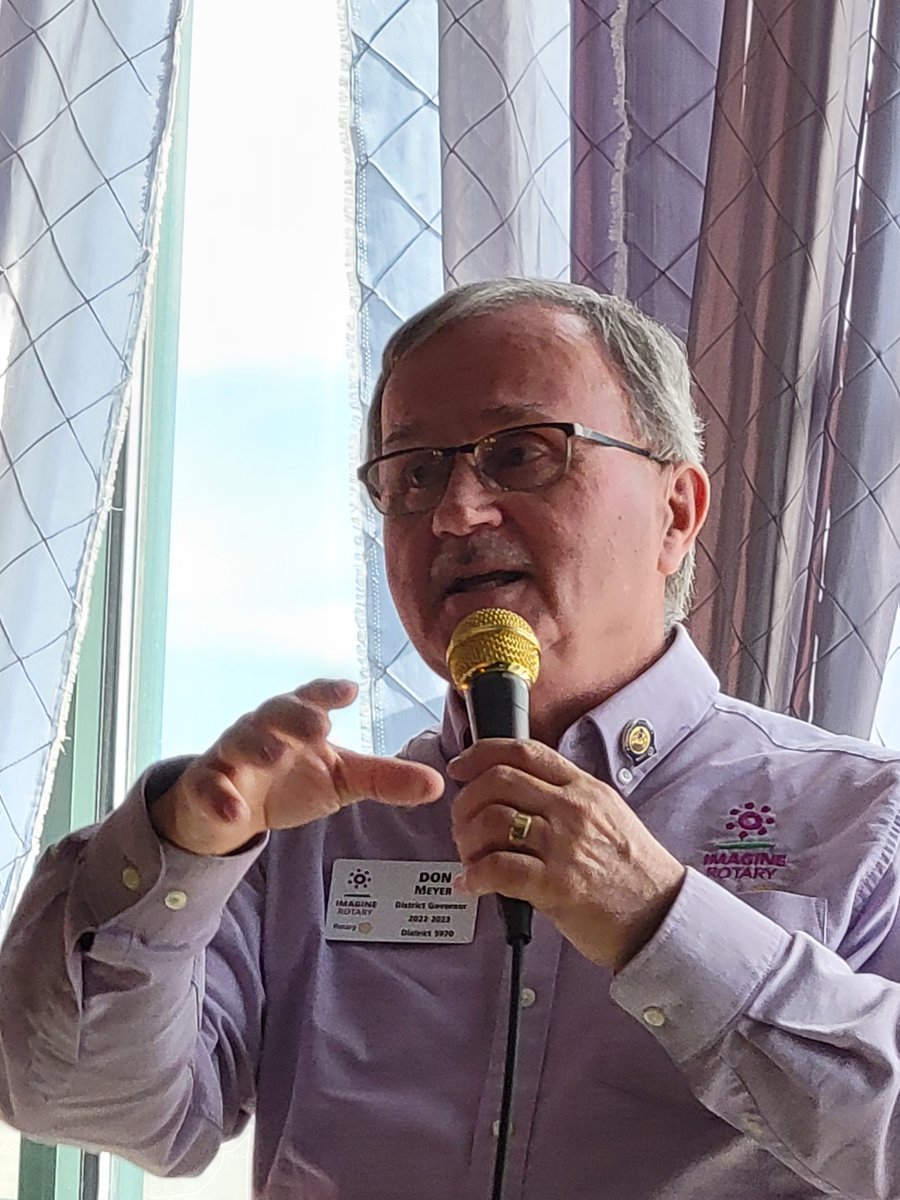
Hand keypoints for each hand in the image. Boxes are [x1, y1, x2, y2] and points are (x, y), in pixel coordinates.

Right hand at [152, 680, 443, 855]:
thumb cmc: (289, 783)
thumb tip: (437, 784)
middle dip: (295, 715)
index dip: (327, 692)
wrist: (231, 814)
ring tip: (274, 757)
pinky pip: (209, 786)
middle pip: (274, 711)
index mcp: (296, 721)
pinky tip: (236, 811)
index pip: (311, 697)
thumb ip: (385, 780)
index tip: (349, 691)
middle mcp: (262, 729)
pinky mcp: (206, 785)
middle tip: (319, 726)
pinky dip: (221, 796)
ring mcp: (230, 755)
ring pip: (238, 741)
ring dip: (256, 746)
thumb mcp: (341, 781)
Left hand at [448, 739, 684, 970]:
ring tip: (469, 859)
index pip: (524, 751)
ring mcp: (565, 845)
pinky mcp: (557, 885)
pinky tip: (471, 885)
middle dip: (466, 802)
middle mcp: (573, 809)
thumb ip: (566, 800)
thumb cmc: (633, 873)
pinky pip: (498, 869)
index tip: (459, 767)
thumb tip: (517, 797)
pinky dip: (474, 876)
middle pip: (498, 781)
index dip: (481, 753)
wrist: (661, 917)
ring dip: (467, 840)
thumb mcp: (607, 816)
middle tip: (462, 825)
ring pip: (492, 821)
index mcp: (584, 788)